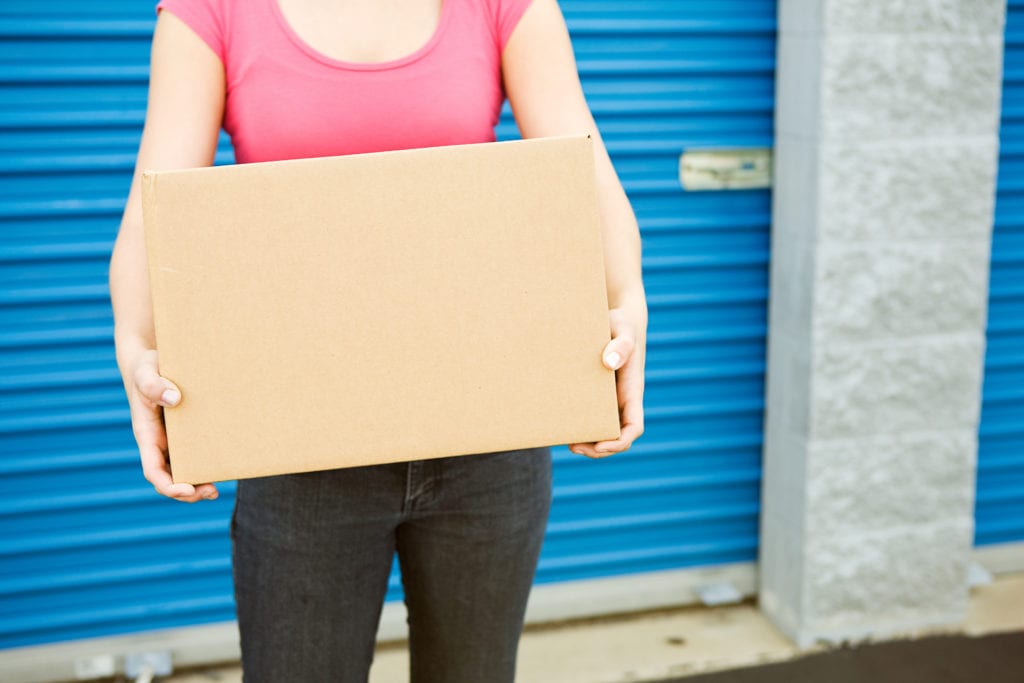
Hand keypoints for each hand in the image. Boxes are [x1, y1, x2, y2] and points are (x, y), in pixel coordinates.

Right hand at [128, 349, 217, 501]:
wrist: (153, 362)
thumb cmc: (147, 368)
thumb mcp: (147, 372)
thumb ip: (154, 385)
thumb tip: (174, 399)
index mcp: (146, 435)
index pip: (153, 470)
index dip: (168, 485)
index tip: (186, 489)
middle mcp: (159, 443)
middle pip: (169, 478)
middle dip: (188, 492)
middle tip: (212, 492)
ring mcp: (172, 440)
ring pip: (183, 470)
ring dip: (198, 483)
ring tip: (219, 488)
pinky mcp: (187, 433)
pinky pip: (195, 454)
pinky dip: (207, 464)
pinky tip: (224, 465)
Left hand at [569, 307, 644, 457]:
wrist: (614, 319)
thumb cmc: (621, 324)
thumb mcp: (623, 329)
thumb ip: (621, 344)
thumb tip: (609, 362)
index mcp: (632, 391)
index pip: (634, 426)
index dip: (620, 442)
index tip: (601, 444)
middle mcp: (622, 399)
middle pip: (616, 436)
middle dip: (598, 449)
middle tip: (573, 447)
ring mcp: (609, 398)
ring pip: (602, 430)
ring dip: (587, 441)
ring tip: (565, 441)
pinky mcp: (595, 393)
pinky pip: (589, 415)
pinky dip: (579, 424)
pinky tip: (561, 423)